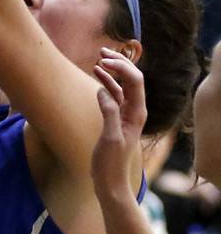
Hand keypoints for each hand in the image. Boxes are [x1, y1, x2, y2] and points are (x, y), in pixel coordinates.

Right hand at [91, 47, 145, 205]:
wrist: (111, 181)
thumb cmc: (111, 163)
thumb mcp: (111, 138)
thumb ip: (109, 113)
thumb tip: (102, 91)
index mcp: (137, 113)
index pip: (135, 81)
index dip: (121, 67)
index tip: (102, 61)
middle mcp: (134, 111)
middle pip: (131, 79)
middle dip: (119, 63)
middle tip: (102, 51)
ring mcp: (125, 114)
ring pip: (121, 86)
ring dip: (111, 71)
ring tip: (98, 59)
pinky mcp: (116, 119)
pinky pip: (113, 96)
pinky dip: (105, 83)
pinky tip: (96, 76)